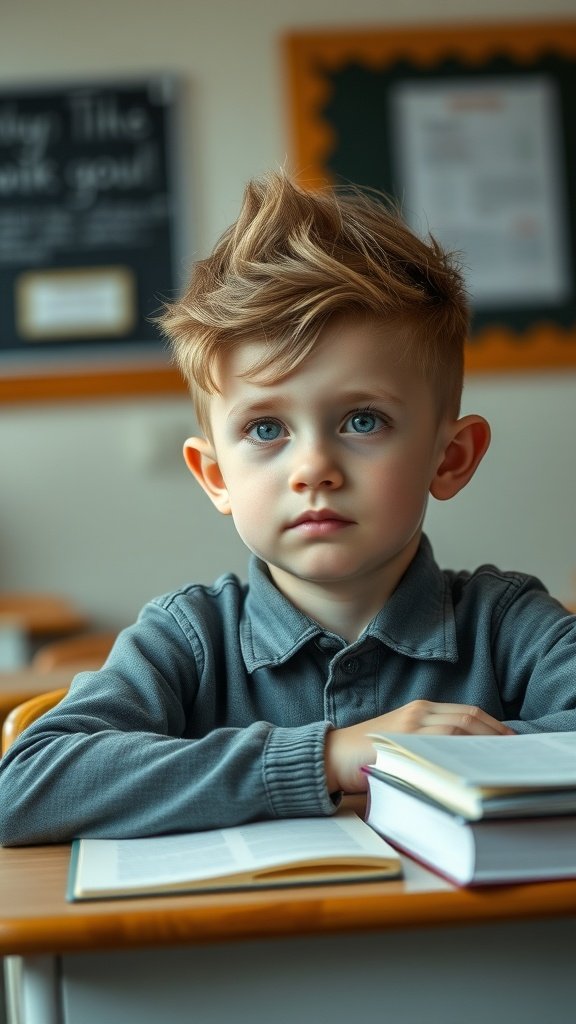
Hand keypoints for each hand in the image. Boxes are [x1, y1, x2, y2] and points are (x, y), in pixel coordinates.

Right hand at [324, 700, 514, 794]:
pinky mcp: (402, 740)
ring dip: (484, 741)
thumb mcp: (403, 740)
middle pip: (468, 718)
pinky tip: (473, 763)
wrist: (332, 756)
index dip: (493, 725)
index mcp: (420, 709)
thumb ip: (429, 741)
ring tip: (499, 758)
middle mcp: (418, 712)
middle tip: (513, 751)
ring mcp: (411, 725)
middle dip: (495, 733)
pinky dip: (461, 749)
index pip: (467, 713)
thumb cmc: (367, 753)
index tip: (509, 741)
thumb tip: (466, 755)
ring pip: (459, 727)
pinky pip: (441, 742)